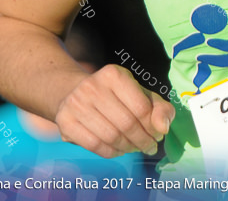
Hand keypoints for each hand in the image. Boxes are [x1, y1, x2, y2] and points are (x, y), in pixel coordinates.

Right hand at [54, 64, 174, 157]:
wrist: (73, 92)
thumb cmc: (115, 96)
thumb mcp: (140, 94)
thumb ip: (160, 108)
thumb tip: (163, 128)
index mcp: (114, 75)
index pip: (141, 107)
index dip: (153, 126)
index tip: (157, 135)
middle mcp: (92, 86)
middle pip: (126, 124)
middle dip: (143, 140)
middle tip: (149, 147)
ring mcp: (75, 103)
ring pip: (111, 136)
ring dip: (128, 148)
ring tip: (134, 148)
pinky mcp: (65, 121)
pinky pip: (94, 145)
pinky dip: (111, 152)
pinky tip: (119, 150)